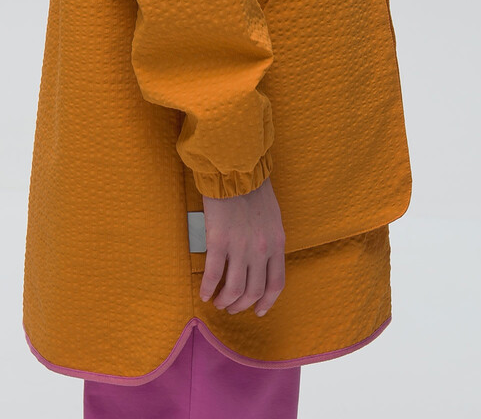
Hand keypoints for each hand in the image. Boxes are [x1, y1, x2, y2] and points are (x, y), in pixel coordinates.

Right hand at [198, 174, 285, 316]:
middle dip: (242, 305)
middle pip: (254, 291)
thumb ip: (270, 241)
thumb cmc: (254, 189)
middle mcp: (261, 250)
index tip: (258, 310)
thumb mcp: (273, 218)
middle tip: (231, 307)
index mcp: (276, 243)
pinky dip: (208, 288)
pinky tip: (204, 293)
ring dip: (225, 301)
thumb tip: (263, 261)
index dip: (267, 302)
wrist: (236, 169)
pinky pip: (213, 274)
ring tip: (218, 302)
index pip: (276, 283)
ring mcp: (240, 247)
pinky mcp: (219, 241)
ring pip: (234, 289)